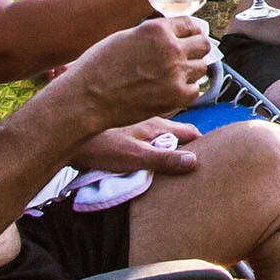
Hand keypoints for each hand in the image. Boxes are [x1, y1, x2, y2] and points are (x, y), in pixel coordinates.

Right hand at [65, 16, 211, 126]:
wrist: (87, 97)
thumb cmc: (99, 66)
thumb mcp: (126, 36)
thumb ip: (153, 35)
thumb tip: (174, 36)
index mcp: (157, 29)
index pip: (191, 25)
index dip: (190, 32)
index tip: (188, 39)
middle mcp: (170, 48)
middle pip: (203, 45)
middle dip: (195, 50)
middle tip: (183, 58)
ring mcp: (175, 73)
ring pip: (201, 68)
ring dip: (190, 71)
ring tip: (171, 76)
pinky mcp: (175, 96)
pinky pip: (194, 90)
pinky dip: (185, 91)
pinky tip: (169, 90)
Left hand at [69, 114, 202, 178]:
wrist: (66, 130)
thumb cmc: (98, 146)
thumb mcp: (133, 156)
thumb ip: (162, 159)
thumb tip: (194, 162)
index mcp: (157, 125)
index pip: (190, 132)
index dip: (202, 143)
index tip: (213, 155)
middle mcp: (149, 118)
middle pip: (177, 129)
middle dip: (188, 140)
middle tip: (197, 157)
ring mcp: (136, 119)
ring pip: (162, 127)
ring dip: (169, 138)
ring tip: (174, 154)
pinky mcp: (123, 123)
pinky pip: (146, 128)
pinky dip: (153, 137)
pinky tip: (147, 147)